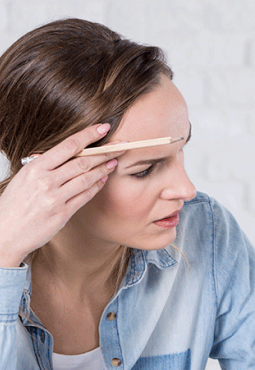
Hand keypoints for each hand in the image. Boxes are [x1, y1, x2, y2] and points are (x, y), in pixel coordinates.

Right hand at [0, 123, 122, 266]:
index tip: (103, 128)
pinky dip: (96, 186)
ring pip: (87, 178)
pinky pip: (85, 196)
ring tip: (114, 161)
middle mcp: (46, 181)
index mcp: (35, 168)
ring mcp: (55, 198)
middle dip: (105, 152)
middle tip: (120, 145)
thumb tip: (62, 154)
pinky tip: (103, 179)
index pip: (68, 146)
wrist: (4, 233)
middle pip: (82, 161)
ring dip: (103, 168)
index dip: (88, 135)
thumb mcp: (23, 179)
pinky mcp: (63, 214)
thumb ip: (43, 166)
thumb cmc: (12, 206)